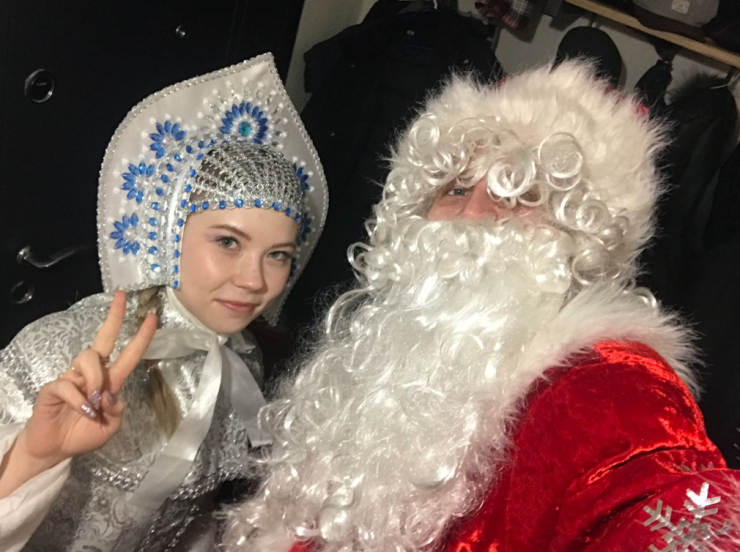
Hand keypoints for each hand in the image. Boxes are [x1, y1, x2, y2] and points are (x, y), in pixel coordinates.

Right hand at [19, 291, 156, 469]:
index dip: (141, 336)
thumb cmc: (84, 433)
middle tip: (122, 296)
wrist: (56, 449)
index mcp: (110, 380)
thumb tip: (112, 396)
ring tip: (96, 402)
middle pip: (103, 338)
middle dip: (114, 317)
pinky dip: (79, 399)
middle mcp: (92, 373)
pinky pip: (68, 384)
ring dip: (96, 379)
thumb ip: (117, 409)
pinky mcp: (53, 388)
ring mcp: (72, 377)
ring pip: (88, 358)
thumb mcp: (111, 425)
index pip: (128, 353)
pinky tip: (83, 411)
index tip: (152, 317)